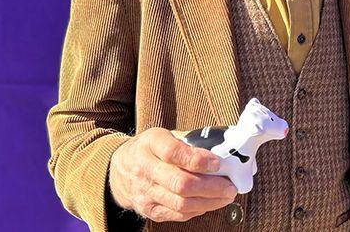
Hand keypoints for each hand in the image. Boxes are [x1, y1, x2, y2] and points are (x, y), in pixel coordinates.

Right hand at [108, 127, 237, 221]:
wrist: (119, 170)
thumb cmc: (150, 149)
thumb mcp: (165, 135)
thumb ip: (189, 140)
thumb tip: (223, 148)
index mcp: (150, 143)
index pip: (172, 153)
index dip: (198, 160)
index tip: (218, 163)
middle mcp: (144, 169)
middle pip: (180, 183)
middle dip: (211, 187)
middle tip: (230, 186)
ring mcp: (145, 192)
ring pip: (181, 203)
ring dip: (209, 202)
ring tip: (226, 196)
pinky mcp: (149, 210)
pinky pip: (178, 214)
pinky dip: (198, 210)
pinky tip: (210, 203)